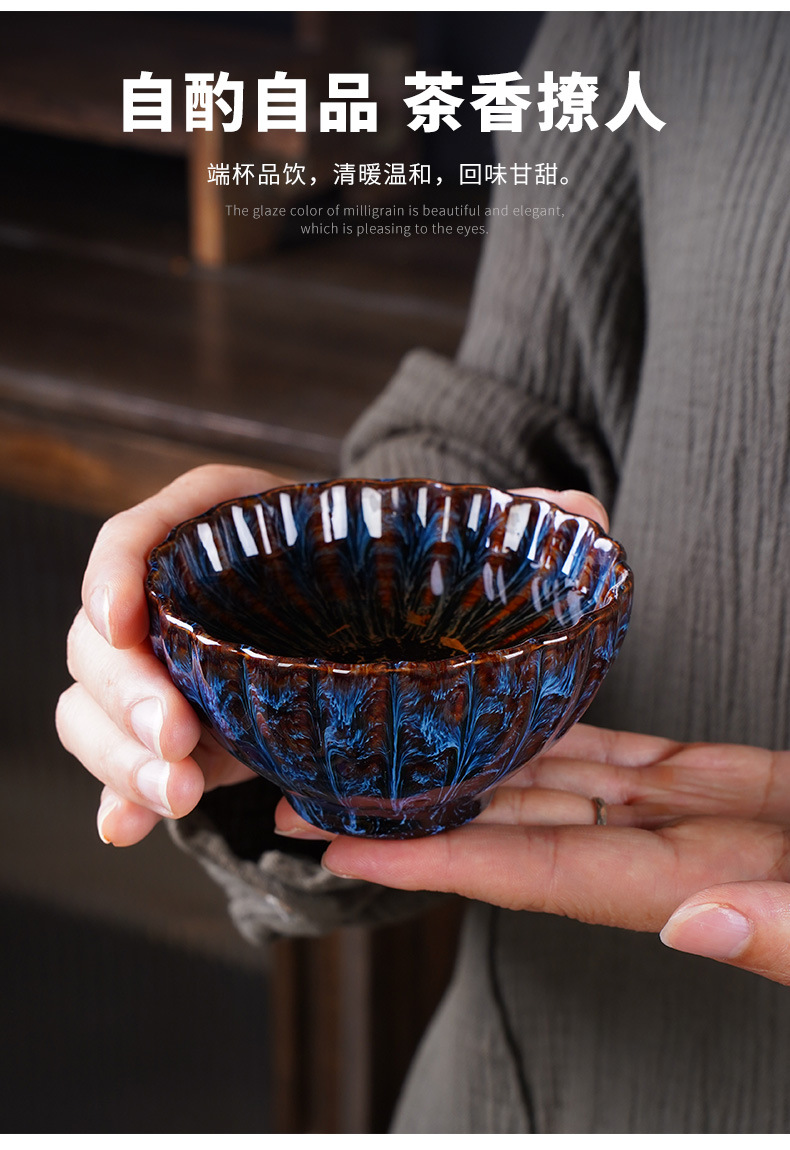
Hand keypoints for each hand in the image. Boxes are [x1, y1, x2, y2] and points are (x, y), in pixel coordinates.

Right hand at [57, 479, 605, 845]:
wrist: (389, 640)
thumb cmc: (413, 587)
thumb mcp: (456, 558)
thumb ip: (515, 535)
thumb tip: (587, 516)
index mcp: (246, 533)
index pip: (159, 524)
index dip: (122, 564)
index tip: (123, 616)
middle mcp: (198, 599)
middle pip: (110, 630)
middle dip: (123, 690)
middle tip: (176, 742)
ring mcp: (181, 669)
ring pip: (99, 701)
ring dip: (116, 753)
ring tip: (176, 798)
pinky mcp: (183, 730)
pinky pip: (123, 757)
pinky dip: (116, 793)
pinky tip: (123, 832)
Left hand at [275, 722, 789, 983]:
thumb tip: (691, 923)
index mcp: (700, 888)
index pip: (538, 874)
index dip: (439, 859)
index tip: (346, 846)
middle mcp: (671, 856)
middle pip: (516, 830)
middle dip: (411, 815)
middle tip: (308, 796)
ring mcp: (688, 817)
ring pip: (553, 784)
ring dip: (464, 767)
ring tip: (375, 749)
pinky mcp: (718, 781)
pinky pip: (616, 753)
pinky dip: (552, 732)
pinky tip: (498, 712)